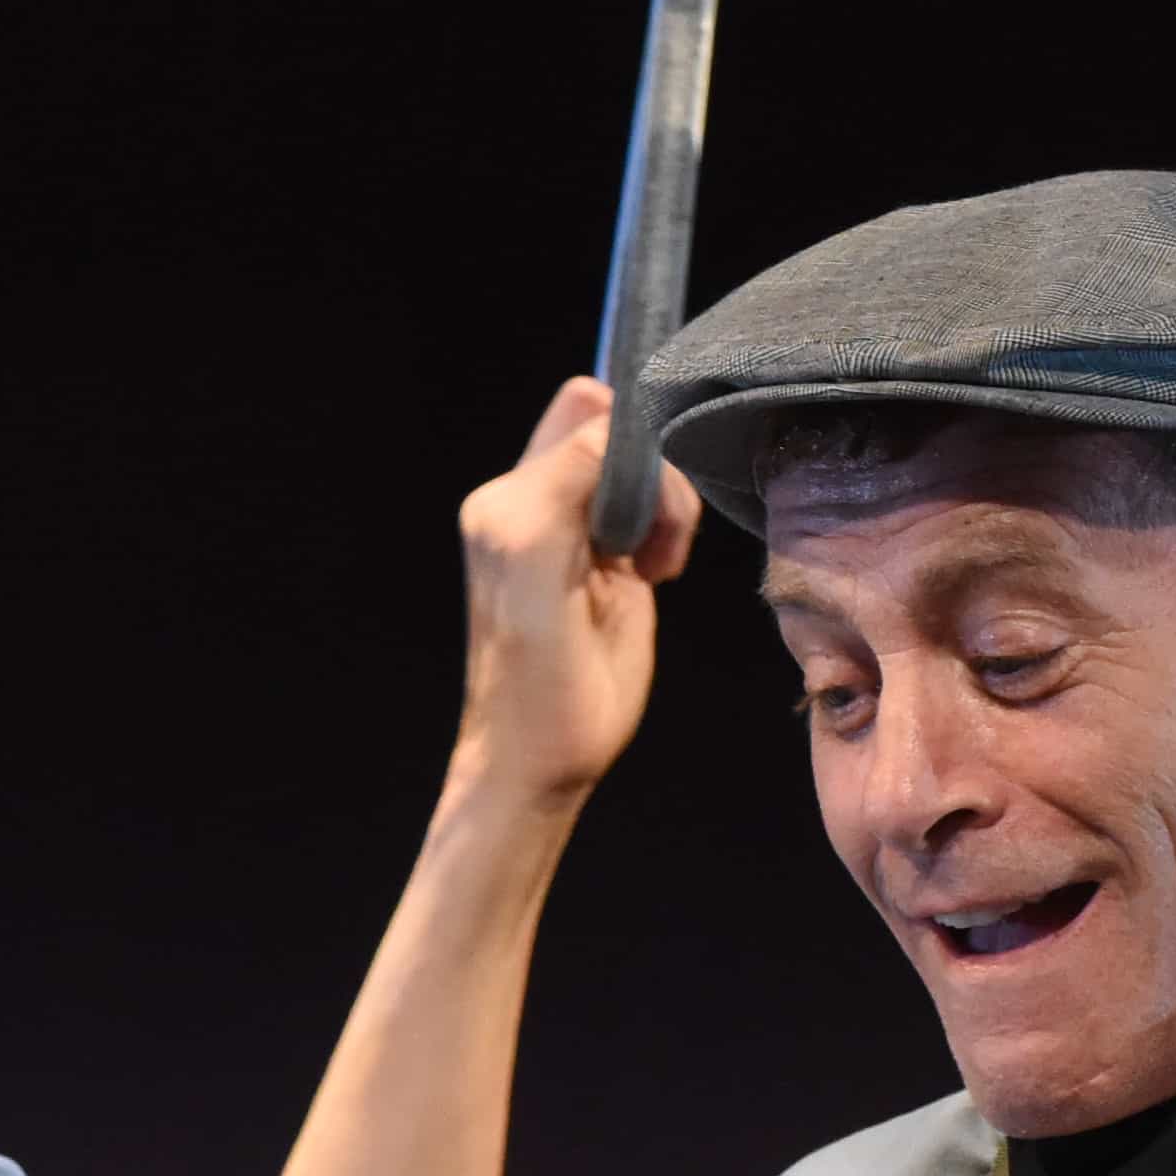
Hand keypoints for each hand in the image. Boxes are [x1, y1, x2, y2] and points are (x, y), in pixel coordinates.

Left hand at [454, 376, 688, 819]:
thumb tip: (619, 435)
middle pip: (613, 428)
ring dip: (665, 508)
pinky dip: (666, 527)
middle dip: (653, 476)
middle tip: (652, 547)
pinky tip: (652, 574)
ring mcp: (565, 524)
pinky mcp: (596, 550)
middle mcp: (528, 500)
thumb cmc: (541, 689)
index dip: (634, 456)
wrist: (540, 759)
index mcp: (509, 501)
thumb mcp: (543, 575)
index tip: (643, 525)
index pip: (589, 417)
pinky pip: (645, 499)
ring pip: (637, 463)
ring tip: (654, 569)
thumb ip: (568, 489)